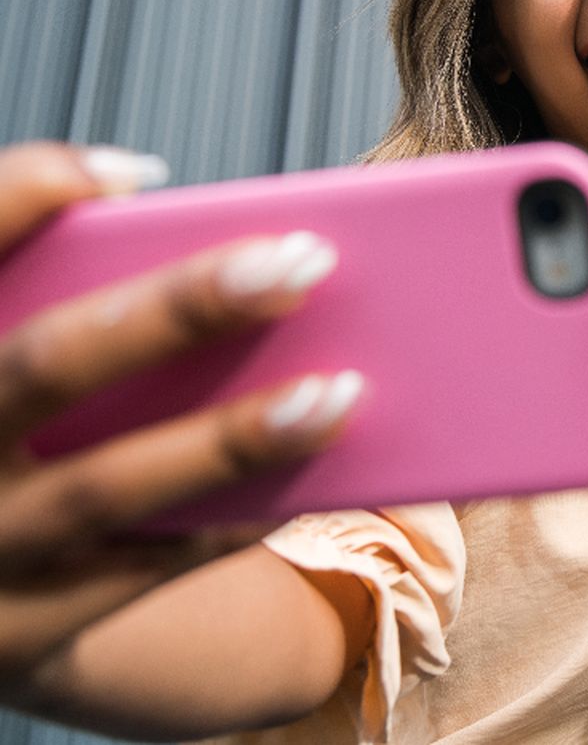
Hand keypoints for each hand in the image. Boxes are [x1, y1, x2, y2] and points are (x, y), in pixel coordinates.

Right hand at [0, 143, 359, 686]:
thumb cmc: (20, 433)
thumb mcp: (18, 350)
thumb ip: (67, 302)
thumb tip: (209, 242)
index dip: (26, 195)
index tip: (136, 172)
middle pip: (47, 365)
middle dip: (178, 311)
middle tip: (298, 264)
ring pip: (105, 487)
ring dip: (234, 438)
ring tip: (342, 391)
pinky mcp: (27, 629)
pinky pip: (144, 573)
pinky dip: (233, 520)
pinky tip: (314, 479)